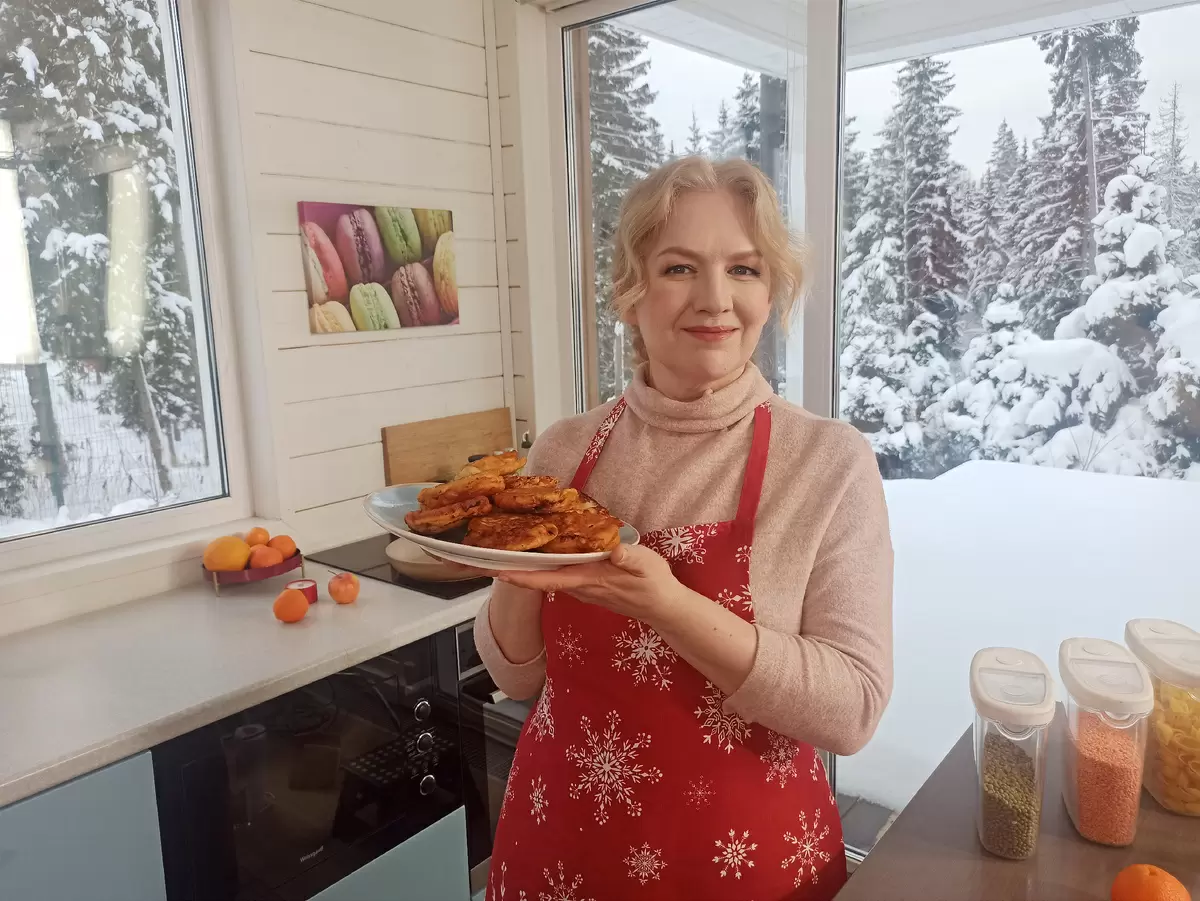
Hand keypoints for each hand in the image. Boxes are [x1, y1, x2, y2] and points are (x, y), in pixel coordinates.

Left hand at [492, 544, 687, 624]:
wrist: (663, 607)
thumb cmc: (655, 584)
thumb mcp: (647, 565)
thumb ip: (629, 556)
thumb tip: (613, 548)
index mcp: (590, 579)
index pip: (550, 579)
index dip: (524, 577)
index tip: (499, 571)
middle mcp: (581, 587)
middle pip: (541, 580)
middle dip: (515, 571)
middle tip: (487, 558)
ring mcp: (583, 588)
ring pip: (549, 579)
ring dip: (526, 569)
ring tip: (505, 552)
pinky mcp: (588, 586)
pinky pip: (559, 578)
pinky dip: (543, 568)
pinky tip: (538, 555)